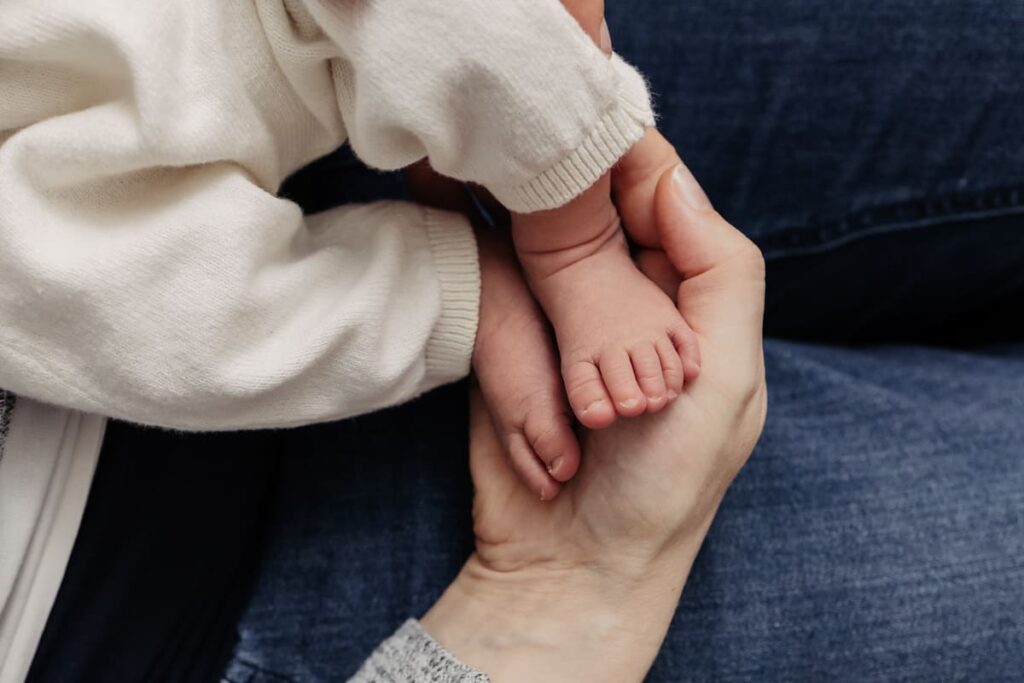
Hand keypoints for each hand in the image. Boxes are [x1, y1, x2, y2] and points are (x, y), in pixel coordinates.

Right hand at [423, 148, 766, 680]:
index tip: (596, 163)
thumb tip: (672, 178)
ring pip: (526, 270)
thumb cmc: (663, 483)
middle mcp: (620, 295)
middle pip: (582, 221)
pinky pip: (490, 318)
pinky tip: (545, 456)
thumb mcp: (726, 379)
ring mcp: (555, 318)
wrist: (573, 567)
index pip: (656, 197)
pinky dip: (516, 392)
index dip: (626, 171)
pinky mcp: (501, 343)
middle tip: (583, 354)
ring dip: (545, 371)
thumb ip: (721, 271)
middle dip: (573, 275)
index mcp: (686, 294)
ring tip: (575, 446)